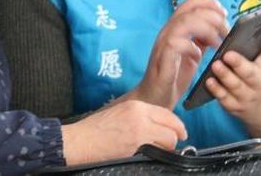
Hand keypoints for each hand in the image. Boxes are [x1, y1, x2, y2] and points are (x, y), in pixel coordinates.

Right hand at [61, 100, 186, 164]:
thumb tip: (158, 127)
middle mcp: (141, 113)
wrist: (81, 140)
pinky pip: (160, 150)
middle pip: (172, 125)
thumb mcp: (121, 114)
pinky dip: (160, 154)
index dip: (176, 125)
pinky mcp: (137, 144)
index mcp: (136, 105)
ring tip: (157, 151)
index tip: (179, 132)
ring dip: (167, 147)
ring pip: (170, 139)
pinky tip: (149, 155)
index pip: (167, 113)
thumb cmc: (97, 130)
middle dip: (175, 137)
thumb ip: (140, 117)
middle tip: (173, 145)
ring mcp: (140, 129)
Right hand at [133, 0, 228, 108]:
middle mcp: (168, 31)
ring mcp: (163, 44)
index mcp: (176, 27)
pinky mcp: (162, 59)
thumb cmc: (173, 76)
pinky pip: (176, 44)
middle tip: (226, 31)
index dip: (209, 3)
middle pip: (190, 9)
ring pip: (184, 23)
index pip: (191, 2)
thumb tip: (219, 27)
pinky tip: (198, 56)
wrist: (154, 98)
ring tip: (216, 43)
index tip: (224, 13)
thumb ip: (201, 39)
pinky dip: (191, 47)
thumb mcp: (192, 53)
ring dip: (206, 30)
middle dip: (213, 17)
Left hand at [206, 9, 260, 140]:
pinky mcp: (235, 105)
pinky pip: (225, 99)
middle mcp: (260, 80)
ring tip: (215, 65)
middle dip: (240, 64)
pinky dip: (217, 91)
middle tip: (228, 54)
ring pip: (235, 86)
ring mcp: (247, 94)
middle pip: (251, 73)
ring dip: (225, 76)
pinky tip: (209, 81)